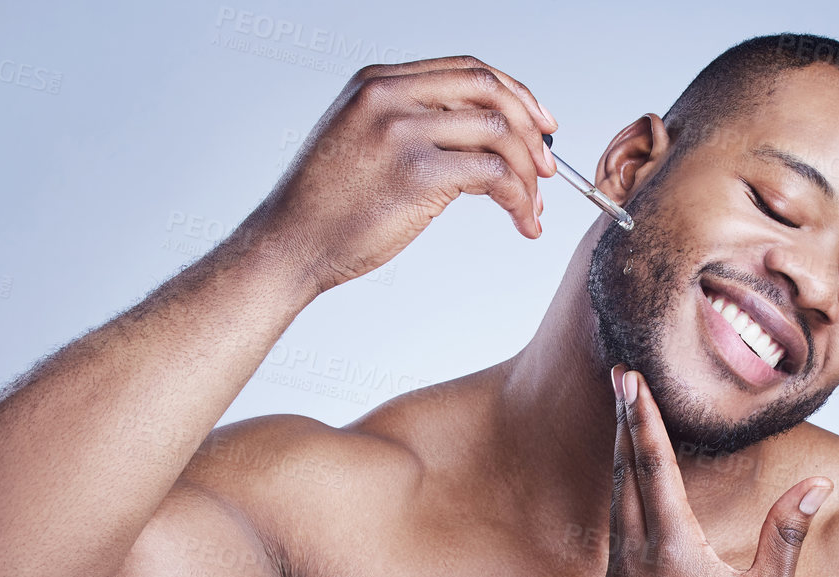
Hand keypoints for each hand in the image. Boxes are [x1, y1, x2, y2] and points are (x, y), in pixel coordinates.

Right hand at [238, 54, 556, 292]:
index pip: (467, 70)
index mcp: (377, 82)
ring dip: (528, 173)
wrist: (291, 243)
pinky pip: (493, 174)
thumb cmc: (327, 206)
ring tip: (533, 207)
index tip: (539, 124)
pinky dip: (519, 198)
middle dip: (532, 127)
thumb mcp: (362, 142)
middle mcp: (390, 96)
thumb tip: (478, 140)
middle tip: (547, 168)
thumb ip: (412, 126)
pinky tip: (521, 221)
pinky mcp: (417, 173)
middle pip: (490, 90)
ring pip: (499, 132)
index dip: (514, 94)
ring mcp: (402, 131)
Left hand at [601, 365, 832, 576]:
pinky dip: (621, 515)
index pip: (654, 466)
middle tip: (619, 385)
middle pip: (625, 478)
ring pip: (615, 513)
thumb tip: (817, 483)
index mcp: (673, 550)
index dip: (643, 418)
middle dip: (625, 428)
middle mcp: (634, 562)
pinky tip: (629, 511)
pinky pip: (614, 548)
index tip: (628, 380)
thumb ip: (787, 533)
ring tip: (624, 436)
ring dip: (621, 471)